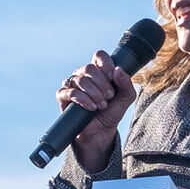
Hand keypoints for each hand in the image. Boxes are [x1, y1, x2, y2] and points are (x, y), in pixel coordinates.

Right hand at [57, 49, 138, 166]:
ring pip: (80, 79)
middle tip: (109, 97)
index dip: (106, 65)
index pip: (99, 56)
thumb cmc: (112, 112)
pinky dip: (82, 99)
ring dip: (94, 93)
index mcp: (98, 71)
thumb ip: (126, 83)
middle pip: (89, 68)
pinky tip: (91, 107)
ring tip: (101, 105)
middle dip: (102, 84)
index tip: (113, 78)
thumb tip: (118, 69)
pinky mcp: (63, 96)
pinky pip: (69, 92)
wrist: (101, 131)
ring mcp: (72, 84)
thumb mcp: (126, 98)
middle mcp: (84, 75)